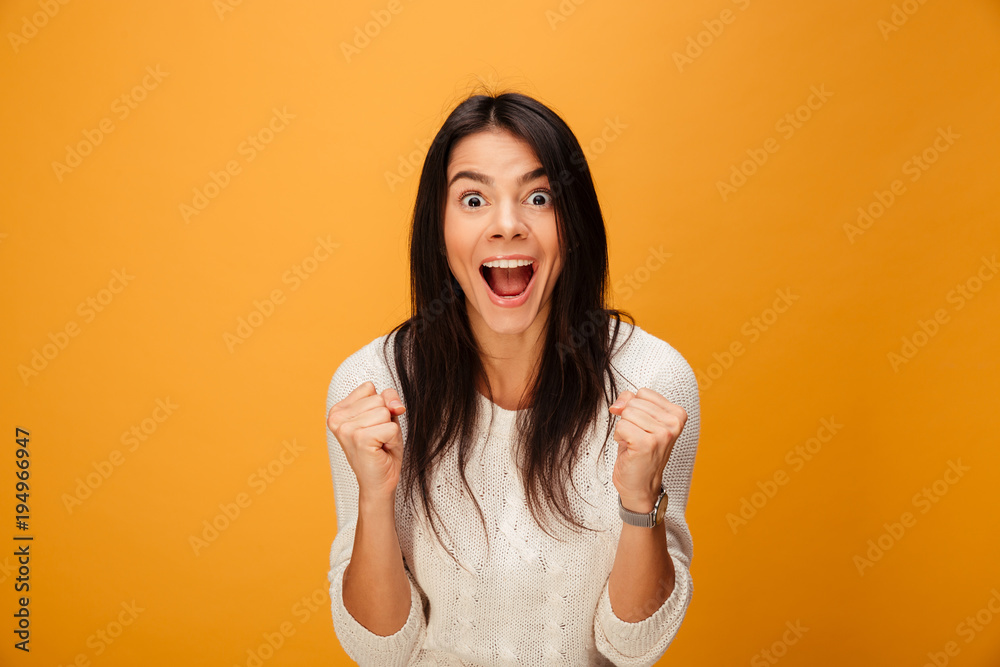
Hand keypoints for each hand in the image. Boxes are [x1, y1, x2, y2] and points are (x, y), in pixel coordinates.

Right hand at [327, 381, 406, 502]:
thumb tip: (396, 406)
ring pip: (385, 412)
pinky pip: (391, 427)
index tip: (372, 426)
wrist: (378, 483)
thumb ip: (388, 399)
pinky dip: (392, 439)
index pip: (370, 388)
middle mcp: (337, 418)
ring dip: (389, 430)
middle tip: (377, 438)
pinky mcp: (360, 439)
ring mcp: (347, 429)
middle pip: (379, 399)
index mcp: (338, 410)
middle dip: (385, 419)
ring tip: (379, 444)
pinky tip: (381, 450)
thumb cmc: (381, 450)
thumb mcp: (385, 417)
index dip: (381, 406)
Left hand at [608, 387, 686, 511]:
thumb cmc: (640, 452)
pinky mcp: (647, 444)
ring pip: (626, 413)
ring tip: (634, 443)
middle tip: (637, 437)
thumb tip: (617, 405)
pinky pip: (621, 426)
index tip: (642, 426)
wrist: (640, 485)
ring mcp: (662, 434)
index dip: (634, 407)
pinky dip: (619, 437)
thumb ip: (631, 402)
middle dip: (628, 419)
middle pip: (633, 402)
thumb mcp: (640, 420)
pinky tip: (630, 449)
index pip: (643, 392)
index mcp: (677, 414)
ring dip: (624, 429)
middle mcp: (674, 423)